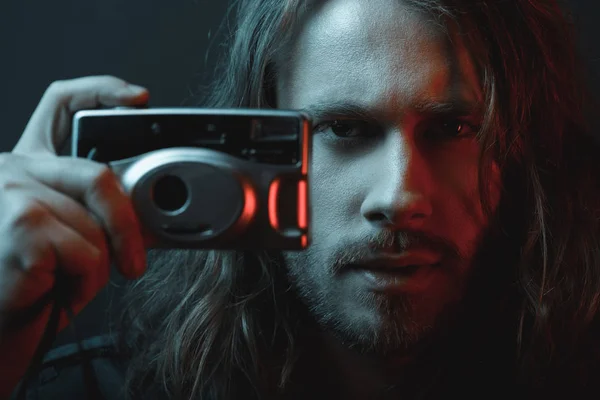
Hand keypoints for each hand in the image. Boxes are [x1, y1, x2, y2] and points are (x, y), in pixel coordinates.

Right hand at [0, 76, 149, 395]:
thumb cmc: (24, 288)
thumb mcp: (61, 237)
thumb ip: (91, 212)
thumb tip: (146, 211)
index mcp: (24, 166)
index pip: (60, 104)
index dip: (101, 90)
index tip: (139, 99)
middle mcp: (11, 169)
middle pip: (99, 177)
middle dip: (127, 228)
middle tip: (134, 264)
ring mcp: (11, 193)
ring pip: (95, 226)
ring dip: (95, 270)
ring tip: (61, 284)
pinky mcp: (20, 225)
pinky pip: (87, 254)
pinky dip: (82, 285)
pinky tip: (50, 292)